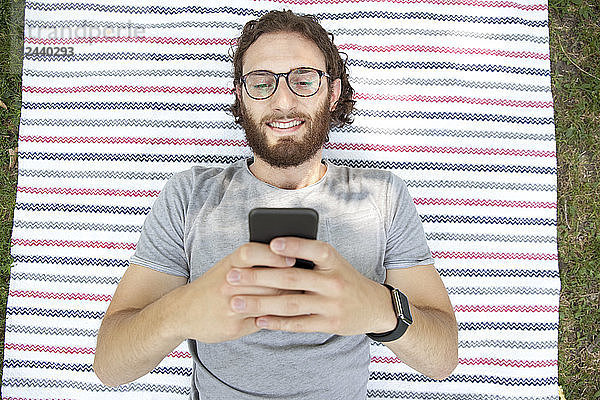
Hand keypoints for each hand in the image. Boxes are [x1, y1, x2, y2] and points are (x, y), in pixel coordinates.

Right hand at [173, 242, 296, 342]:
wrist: (182, 311)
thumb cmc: (212, 285)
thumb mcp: (226, 266)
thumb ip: (251, 262)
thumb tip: (286, 256)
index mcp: (227, 264)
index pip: (251, 253)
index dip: (273, 255)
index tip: (292, 257)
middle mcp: (228, 283)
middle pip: (266, 280)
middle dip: (289, 280)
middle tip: (309, 280)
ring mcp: (230, 305)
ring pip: (268, 301)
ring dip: (288, 299)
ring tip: (305, 296)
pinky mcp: (233, 325)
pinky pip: (263, 320)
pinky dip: (278, 317)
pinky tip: (291, 315)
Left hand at [226, 237, 395, 335]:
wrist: (373, 306)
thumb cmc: (343, 278)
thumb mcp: (334, 262)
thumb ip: (309, 256)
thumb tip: (271, 248)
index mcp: (333, 261)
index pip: (313, 249)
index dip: (293, 246)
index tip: (271, 244)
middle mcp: (333, 282)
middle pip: (291, 278)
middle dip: (258, 277)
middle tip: (232, 276)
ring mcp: (331, 305)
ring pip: (290, 304)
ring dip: (260, 303)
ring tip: (236, 301)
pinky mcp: (329, 324)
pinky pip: (298, 324)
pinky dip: (277, 322)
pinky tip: (258, 319)